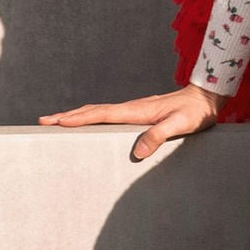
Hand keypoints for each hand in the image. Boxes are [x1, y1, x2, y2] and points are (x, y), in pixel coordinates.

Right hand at [41, 84, 220, 164]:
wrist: (206, 97)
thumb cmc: (195, 113)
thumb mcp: (180, 126)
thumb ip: (159, 136)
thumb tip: (138, 152)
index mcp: (135, 111)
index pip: (100, 115)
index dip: (77, 119)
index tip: (56, 122)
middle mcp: (131, 108)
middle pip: (92, 111)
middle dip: (67, 116)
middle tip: (43, 121)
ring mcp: (133, 109)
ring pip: (98, 112)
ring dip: (77, 116)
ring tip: (57, 121)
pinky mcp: (139, 113)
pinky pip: (108, 115)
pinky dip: (92, 117)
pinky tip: (89, 123)